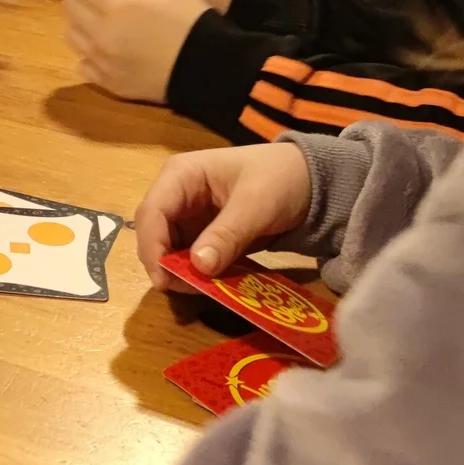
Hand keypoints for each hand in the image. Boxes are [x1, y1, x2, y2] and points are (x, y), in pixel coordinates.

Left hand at [63, 0, 212, 101]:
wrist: (209, 69)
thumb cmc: (192, 20)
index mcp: (114, 6)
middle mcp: (99, 34)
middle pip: (70, 6)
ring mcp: (101, 61)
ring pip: (72, 34)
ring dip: (85, 22)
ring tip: (113, 22)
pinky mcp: (107, 82)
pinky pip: (82, 62)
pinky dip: (91, 51)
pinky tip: (115, 47)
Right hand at [134, 143, 311, 289]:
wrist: (311, 182)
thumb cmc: (281, 179)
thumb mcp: (257, 204)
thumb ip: (227, 234)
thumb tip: (199, 266)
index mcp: (182, 175)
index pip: (152, 212)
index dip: (152, 246)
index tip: (164, 279)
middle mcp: (177, 196)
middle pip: (154, 233)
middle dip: (164, 263)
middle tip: (185, 290)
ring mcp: (189, 217)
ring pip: (169, 250)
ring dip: (180, 272)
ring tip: (203, 289)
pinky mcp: (203, 236)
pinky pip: (190, 259)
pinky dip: (197, 274)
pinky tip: (212, 284)